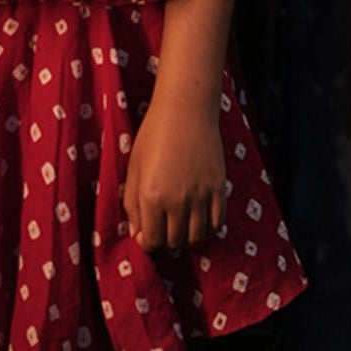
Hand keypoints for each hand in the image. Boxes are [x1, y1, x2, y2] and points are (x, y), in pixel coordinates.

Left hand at [122, 96, 226, 250]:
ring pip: (196, 237)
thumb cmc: (154, 135)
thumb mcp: (133, 169)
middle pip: (173, 242)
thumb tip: (138, 234)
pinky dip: (209, 228)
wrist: (185, 109)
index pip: (151, 241)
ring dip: (187, 236)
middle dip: (166, 239)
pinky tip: (200, 219)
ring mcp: (200, 195)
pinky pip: (217, 222)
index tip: (148, 232)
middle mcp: (176, 201)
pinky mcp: (218, 187)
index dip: (147, 241)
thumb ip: (131, 204)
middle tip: (164, 226)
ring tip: (182, 224)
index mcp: (151, 196)